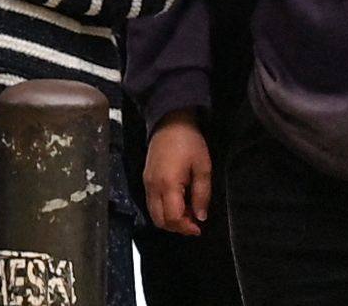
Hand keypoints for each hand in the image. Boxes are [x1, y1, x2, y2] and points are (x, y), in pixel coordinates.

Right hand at [143, 112, 212, 234]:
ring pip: (154, 214)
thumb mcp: (203, 167)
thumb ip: (202, 194)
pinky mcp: (145, 178)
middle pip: (160, 221)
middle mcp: (153, 187)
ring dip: (170, 219)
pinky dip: (163, 210)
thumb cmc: (189, 142)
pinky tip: (177, 202)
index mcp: (168, 184)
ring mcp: (146, 183)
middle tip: (193, 221)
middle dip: (177, 227)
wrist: (170, 120)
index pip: (173, 218)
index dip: (186, 227)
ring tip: (187, 212)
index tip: (199, 227)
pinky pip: (151, 203)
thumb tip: (201, 216)